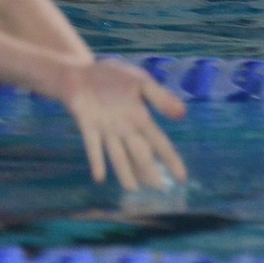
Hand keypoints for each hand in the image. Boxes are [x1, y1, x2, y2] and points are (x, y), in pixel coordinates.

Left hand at [57, 60, 187, 191]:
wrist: (81, 72)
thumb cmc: (113, 76)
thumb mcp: (141, 81)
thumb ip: (160, 97)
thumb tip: (182, 115)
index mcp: (141, 117)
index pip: (159, 143)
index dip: (170, 160)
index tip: (181, 177)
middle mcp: (125, 128)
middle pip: (140, 154)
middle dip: (150, 171)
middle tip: (160, 190)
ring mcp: (106, 129)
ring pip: (118, 155)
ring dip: (125, 171)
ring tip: (133, 189)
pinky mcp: (87, 126)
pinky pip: (93, 146)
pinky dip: (97, 160)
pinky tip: (99, 177)